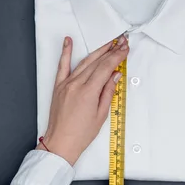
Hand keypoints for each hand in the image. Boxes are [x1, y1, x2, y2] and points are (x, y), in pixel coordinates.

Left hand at [37, 35, 128, 164]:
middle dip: (111, 50)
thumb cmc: (81, 134)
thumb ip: (108, 91)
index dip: (117, 56)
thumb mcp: (101, 114)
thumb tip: (115, 75)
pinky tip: (68, 41)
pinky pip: (62, 65)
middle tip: (121, 42)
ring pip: (84, 62)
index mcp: (88, 92)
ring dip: (97, 51)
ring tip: (108, 43)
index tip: (125, 49)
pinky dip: (65, 52)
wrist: (60, 143)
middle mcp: (76, 85)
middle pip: (97, 62)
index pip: (106, 68)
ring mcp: (66, 84)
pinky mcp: (59, 86)